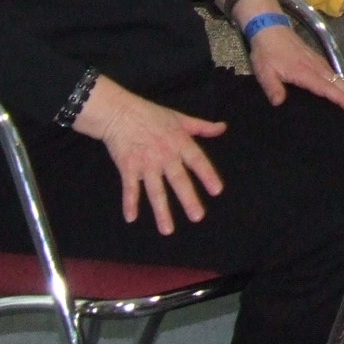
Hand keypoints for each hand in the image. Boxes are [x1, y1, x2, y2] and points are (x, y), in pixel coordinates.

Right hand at [74, 76, 225, 235]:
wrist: (121, 114)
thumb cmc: (152, 115)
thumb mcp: (181, 118)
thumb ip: (202, 127)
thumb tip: (223, 127)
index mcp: (180, 143)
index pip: (198, 161)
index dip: (208, 175)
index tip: (216, 191)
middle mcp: (165, 155)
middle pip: (178, 180)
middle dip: (188, 199)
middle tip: (197, 216)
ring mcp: (146, 163)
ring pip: (155, 190)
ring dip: (161, 211)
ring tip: (168, 230)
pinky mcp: (128, 168)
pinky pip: (130, 188)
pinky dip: (129, 203)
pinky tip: (131, 218)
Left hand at [248, 18, 343, 113]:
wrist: (271, 29)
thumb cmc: (267, 52)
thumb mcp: (264, 71)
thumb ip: (272, 87)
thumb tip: (279, 102)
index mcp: (304, 72)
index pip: (326, 88)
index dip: (340, 98)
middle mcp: (317, 68)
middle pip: (342, 85)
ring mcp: (320, 65)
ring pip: (342, 82)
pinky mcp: (319, 63)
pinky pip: (337, 78)